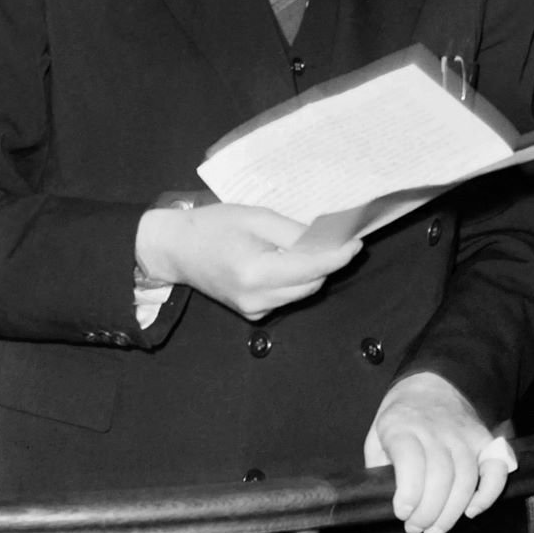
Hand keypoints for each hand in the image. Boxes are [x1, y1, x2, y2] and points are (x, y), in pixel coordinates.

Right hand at [134, 204, 359, 320]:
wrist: (176, 249)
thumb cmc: (212, 226)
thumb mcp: (255, 218)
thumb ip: (292, 232)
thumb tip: (327, 242)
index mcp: (256, 273)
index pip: (311, 269)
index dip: (338, 256)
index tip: (356, 242)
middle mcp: (257, 299)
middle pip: (311, 284)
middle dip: (327, 262)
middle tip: (334, 238)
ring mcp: (255, 311)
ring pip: (302, 292)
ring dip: (312, 271)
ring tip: (306, 246)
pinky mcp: (253, 314)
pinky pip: (287, 297)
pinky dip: (294, 280)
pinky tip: (282, 261)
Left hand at [362, 373, 508, 532]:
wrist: (432, 384)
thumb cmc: (401, 417)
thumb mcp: (376, 434)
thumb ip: (377, 465)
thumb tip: (383, 498)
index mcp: (403, 425)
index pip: (411, 461)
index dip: (409, 493)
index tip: (402, 512)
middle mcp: (436, 429)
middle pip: (440, 476)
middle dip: (428, 512)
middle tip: (417, 527)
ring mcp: (464, 435)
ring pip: (465, 479)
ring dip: (451, 513)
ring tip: (435, 530)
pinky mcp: (485, 441)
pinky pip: (496, 469)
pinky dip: (488, 493)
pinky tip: (472, 510)